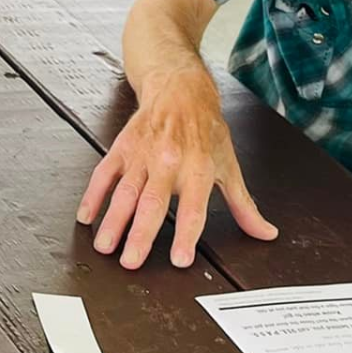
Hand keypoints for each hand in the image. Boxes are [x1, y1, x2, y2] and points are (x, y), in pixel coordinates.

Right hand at [77, 65, 277, 269]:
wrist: (180, 91)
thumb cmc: (205, 130)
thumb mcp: (228, 166)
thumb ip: (244, 205)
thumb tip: (265, 233)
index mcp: (198, 169)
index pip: (193, 208)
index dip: (186, 234)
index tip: (179, 259)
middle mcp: (169, 163)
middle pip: (152, 203)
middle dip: (139, 234)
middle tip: (130, 262)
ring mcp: (142, 155)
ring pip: (125, 192)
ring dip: (113, 221)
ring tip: (105, 246)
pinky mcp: (123, 148)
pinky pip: (104, 174)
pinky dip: (93, 195)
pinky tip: (86, 216)